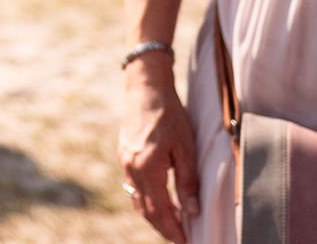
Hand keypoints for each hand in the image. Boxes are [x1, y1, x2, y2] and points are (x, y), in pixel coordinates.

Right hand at [119, 59, 200, 242]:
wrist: (145, 89)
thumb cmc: (169, 116)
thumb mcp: (185, 148)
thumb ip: (188, 181)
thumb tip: (192, 210)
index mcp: (146, 169)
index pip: (159, 211)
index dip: (172, 229)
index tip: (185, 241)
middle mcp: (131, 169)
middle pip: (145, 209)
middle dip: (162, 227)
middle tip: (179, 238)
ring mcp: (125, 162)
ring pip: (138, 199)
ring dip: (154, 215)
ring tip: (171, 225)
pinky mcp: (124, 155)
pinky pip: (134, 186)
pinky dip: (146, 199)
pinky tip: (159, 200)